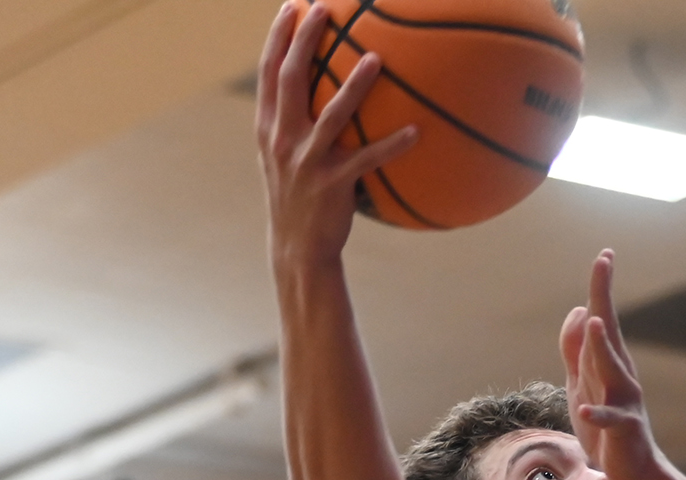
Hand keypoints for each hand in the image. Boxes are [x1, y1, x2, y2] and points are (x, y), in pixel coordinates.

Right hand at [255, 1, 416, 269]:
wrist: (297, 248)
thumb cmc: (298, 196)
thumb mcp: (284, 155)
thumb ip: (293, 121)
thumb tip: (318, 86)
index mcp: (268, 128)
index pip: (269, 72)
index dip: (279, 36)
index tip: (292, 5)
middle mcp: (282, 139)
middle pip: (291, 78)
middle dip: (306, 39)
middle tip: (323, 7)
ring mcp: (306, 161)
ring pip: (331, 115)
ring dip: (354, 85)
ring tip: (375, 58)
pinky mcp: (333, 185)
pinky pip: (367, 160)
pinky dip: (392, 145)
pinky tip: (417, 131)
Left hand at [560, 251, 662, 479]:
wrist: (631, 469)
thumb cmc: (604, 424)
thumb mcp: (582, 382)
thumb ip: (576, 349)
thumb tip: (580, 309)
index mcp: (608, 362)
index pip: (602, 318)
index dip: (601, 287)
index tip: (604, 254)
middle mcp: (621, 374)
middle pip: (609, 330)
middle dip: (604, 297)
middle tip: (604, 262)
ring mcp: (624, 400)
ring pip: (612, 369)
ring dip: (602, 347)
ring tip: (594, 323)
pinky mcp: (624, 429)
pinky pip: (609, 419)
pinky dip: (597, 413)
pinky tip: (584, 407)